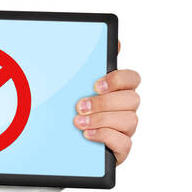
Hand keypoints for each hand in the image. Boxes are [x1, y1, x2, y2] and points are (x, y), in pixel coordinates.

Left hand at [73, 38, 140, 164]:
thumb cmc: (72, 113)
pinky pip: (124, 144)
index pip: (132, 79)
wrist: (60, 146)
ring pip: (129, 120)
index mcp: (117, 92)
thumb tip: (113, 41)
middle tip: (80, 106)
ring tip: (79, 123)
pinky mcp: (120, 150)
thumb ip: (89, 66)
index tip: (96, 84)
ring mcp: (124, 130)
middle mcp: (124, 110)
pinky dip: (106, 137)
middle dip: (105, 102)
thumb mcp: (74, 88)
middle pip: (132, 99)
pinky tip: (88, 135)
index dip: (118, 79)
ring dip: (102, 120)